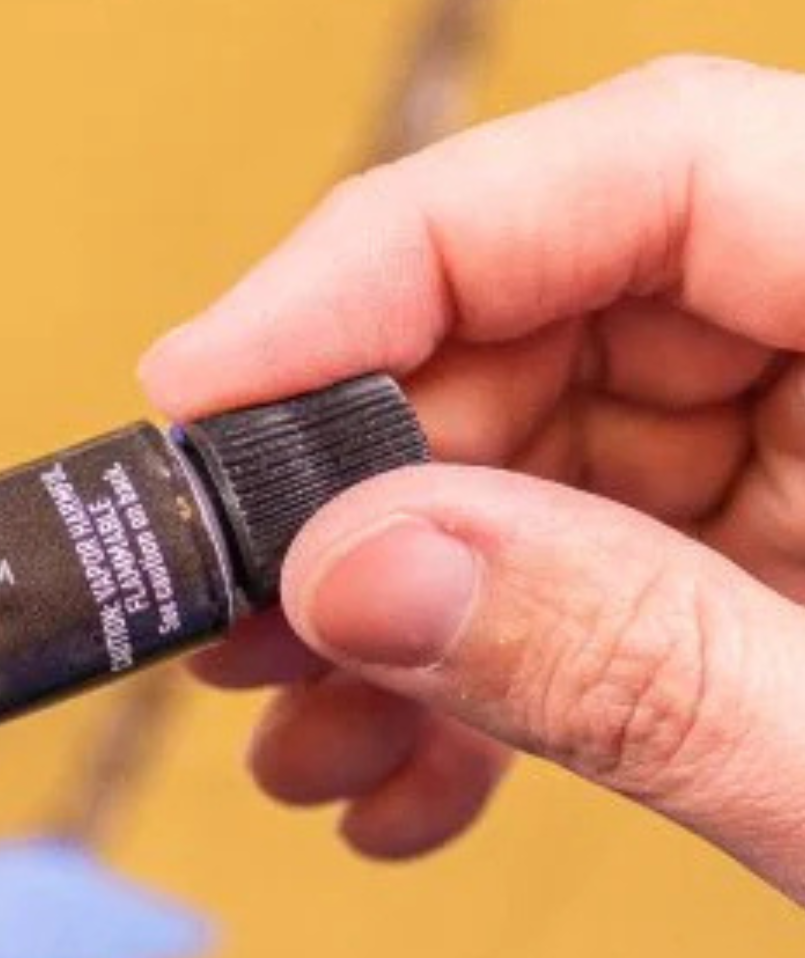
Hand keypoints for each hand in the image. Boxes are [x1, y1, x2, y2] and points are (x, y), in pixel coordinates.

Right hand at [142, 56, 804, 897]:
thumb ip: (629, 657)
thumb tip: (353, 563)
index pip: (657, 171)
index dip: (398, 254)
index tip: (211, 389)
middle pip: (566, 320)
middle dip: (366, 485)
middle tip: (229, 618)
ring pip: (548, 461)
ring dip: (391, 610)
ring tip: (296, 739)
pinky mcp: (799, 567)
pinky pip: (594, 573)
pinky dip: (476, 681)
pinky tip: (404, 786)